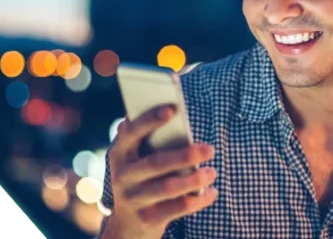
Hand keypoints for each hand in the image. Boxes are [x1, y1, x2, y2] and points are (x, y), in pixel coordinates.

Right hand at [103, 105, 217, 238]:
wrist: (128, 224)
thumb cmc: (142, 178)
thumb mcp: (138, 158)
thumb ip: (149, 138)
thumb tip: (170, 111)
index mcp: (120, 153)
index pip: (132, 133)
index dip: (151, 120)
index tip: (173, 108)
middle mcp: (122, 176)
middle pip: (155, 163)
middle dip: (185, 155)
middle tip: (210, 148)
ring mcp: (133, 199)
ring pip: (167, 188)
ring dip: (194, 179)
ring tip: (212, 172)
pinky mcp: (147, 219)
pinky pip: (176, 209)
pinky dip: (198, 200)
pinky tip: (212, 192)